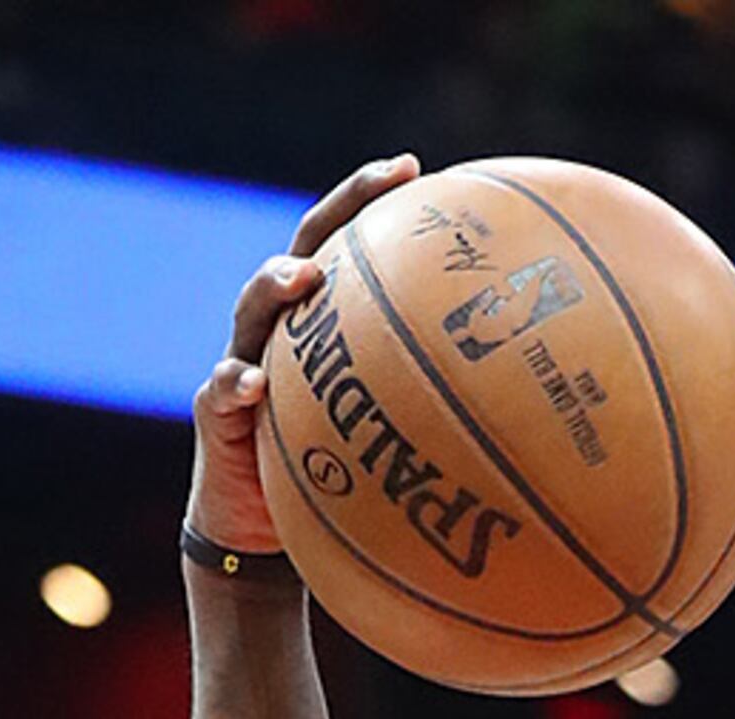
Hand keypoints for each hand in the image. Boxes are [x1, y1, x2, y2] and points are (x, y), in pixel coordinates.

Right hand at [186, 156, 421, 553]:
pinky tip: (254, 385)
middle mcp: (280, 331)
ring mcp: (242, 363)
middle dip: (342, 208)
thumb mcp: (388, 441)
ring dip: (276, 285)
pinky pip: (222, 392)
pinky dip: (235, 385)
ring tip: (302, 278)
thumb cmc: (334, 481)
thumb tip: (519, 415)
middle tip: (383, 180)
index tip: (418, 169)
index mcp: (322, 327)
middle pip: (306, 250)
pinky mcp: (215, 413)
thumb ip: (431, 416)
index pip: (347, 248)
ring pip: (253, 309)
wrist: (258, 532)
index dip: (374, 203)